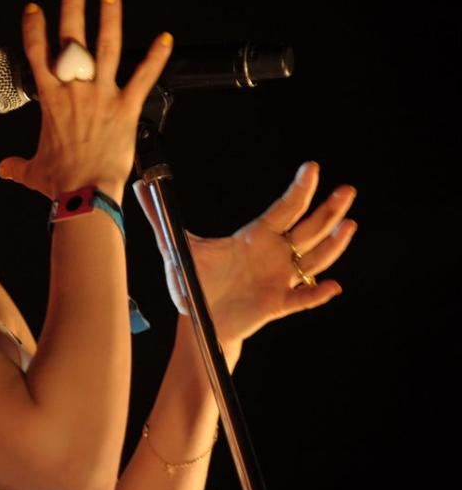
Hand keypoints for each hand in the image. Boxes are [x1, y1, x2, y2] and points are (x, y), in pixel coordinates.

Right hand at [0, 0, 172, 201]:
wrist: (85, 194)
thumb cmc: (59, 182)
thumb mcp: (32, 171)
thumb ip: (16, 166)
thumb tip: (3, 169)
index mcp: (50, 100)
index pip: (36, 54)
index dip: (34, 28)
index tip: (35, 9)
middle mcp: (75, 90)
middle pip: (70, 40)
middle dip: (72, 8)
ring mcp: (102, 95)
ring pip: (107, 48)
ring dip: (109, 19)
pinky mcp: (126, 107)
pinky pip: (144, 77)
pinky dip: (156, 57)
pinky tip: (166, 38)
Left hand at [138, 161, 355, 347]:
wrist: (198, 320)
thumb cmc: (194, 282)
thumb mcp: (175, 247)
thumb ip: (160, 217)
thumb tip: (141, 186)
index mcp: (254, 237)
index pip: (281, 209)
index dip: (298, 190)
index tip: (311, 168)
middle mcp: (272, 254)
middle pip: (307, 229)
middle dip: (327, 210)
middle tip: (347, 190)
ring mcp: (278, 279)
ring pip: (313, 260)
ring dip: (332, 246)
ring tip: (348, 226)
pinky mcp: (276, 304)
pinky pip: (302, 299)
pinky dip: (317, 293)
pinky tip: (332, 286)